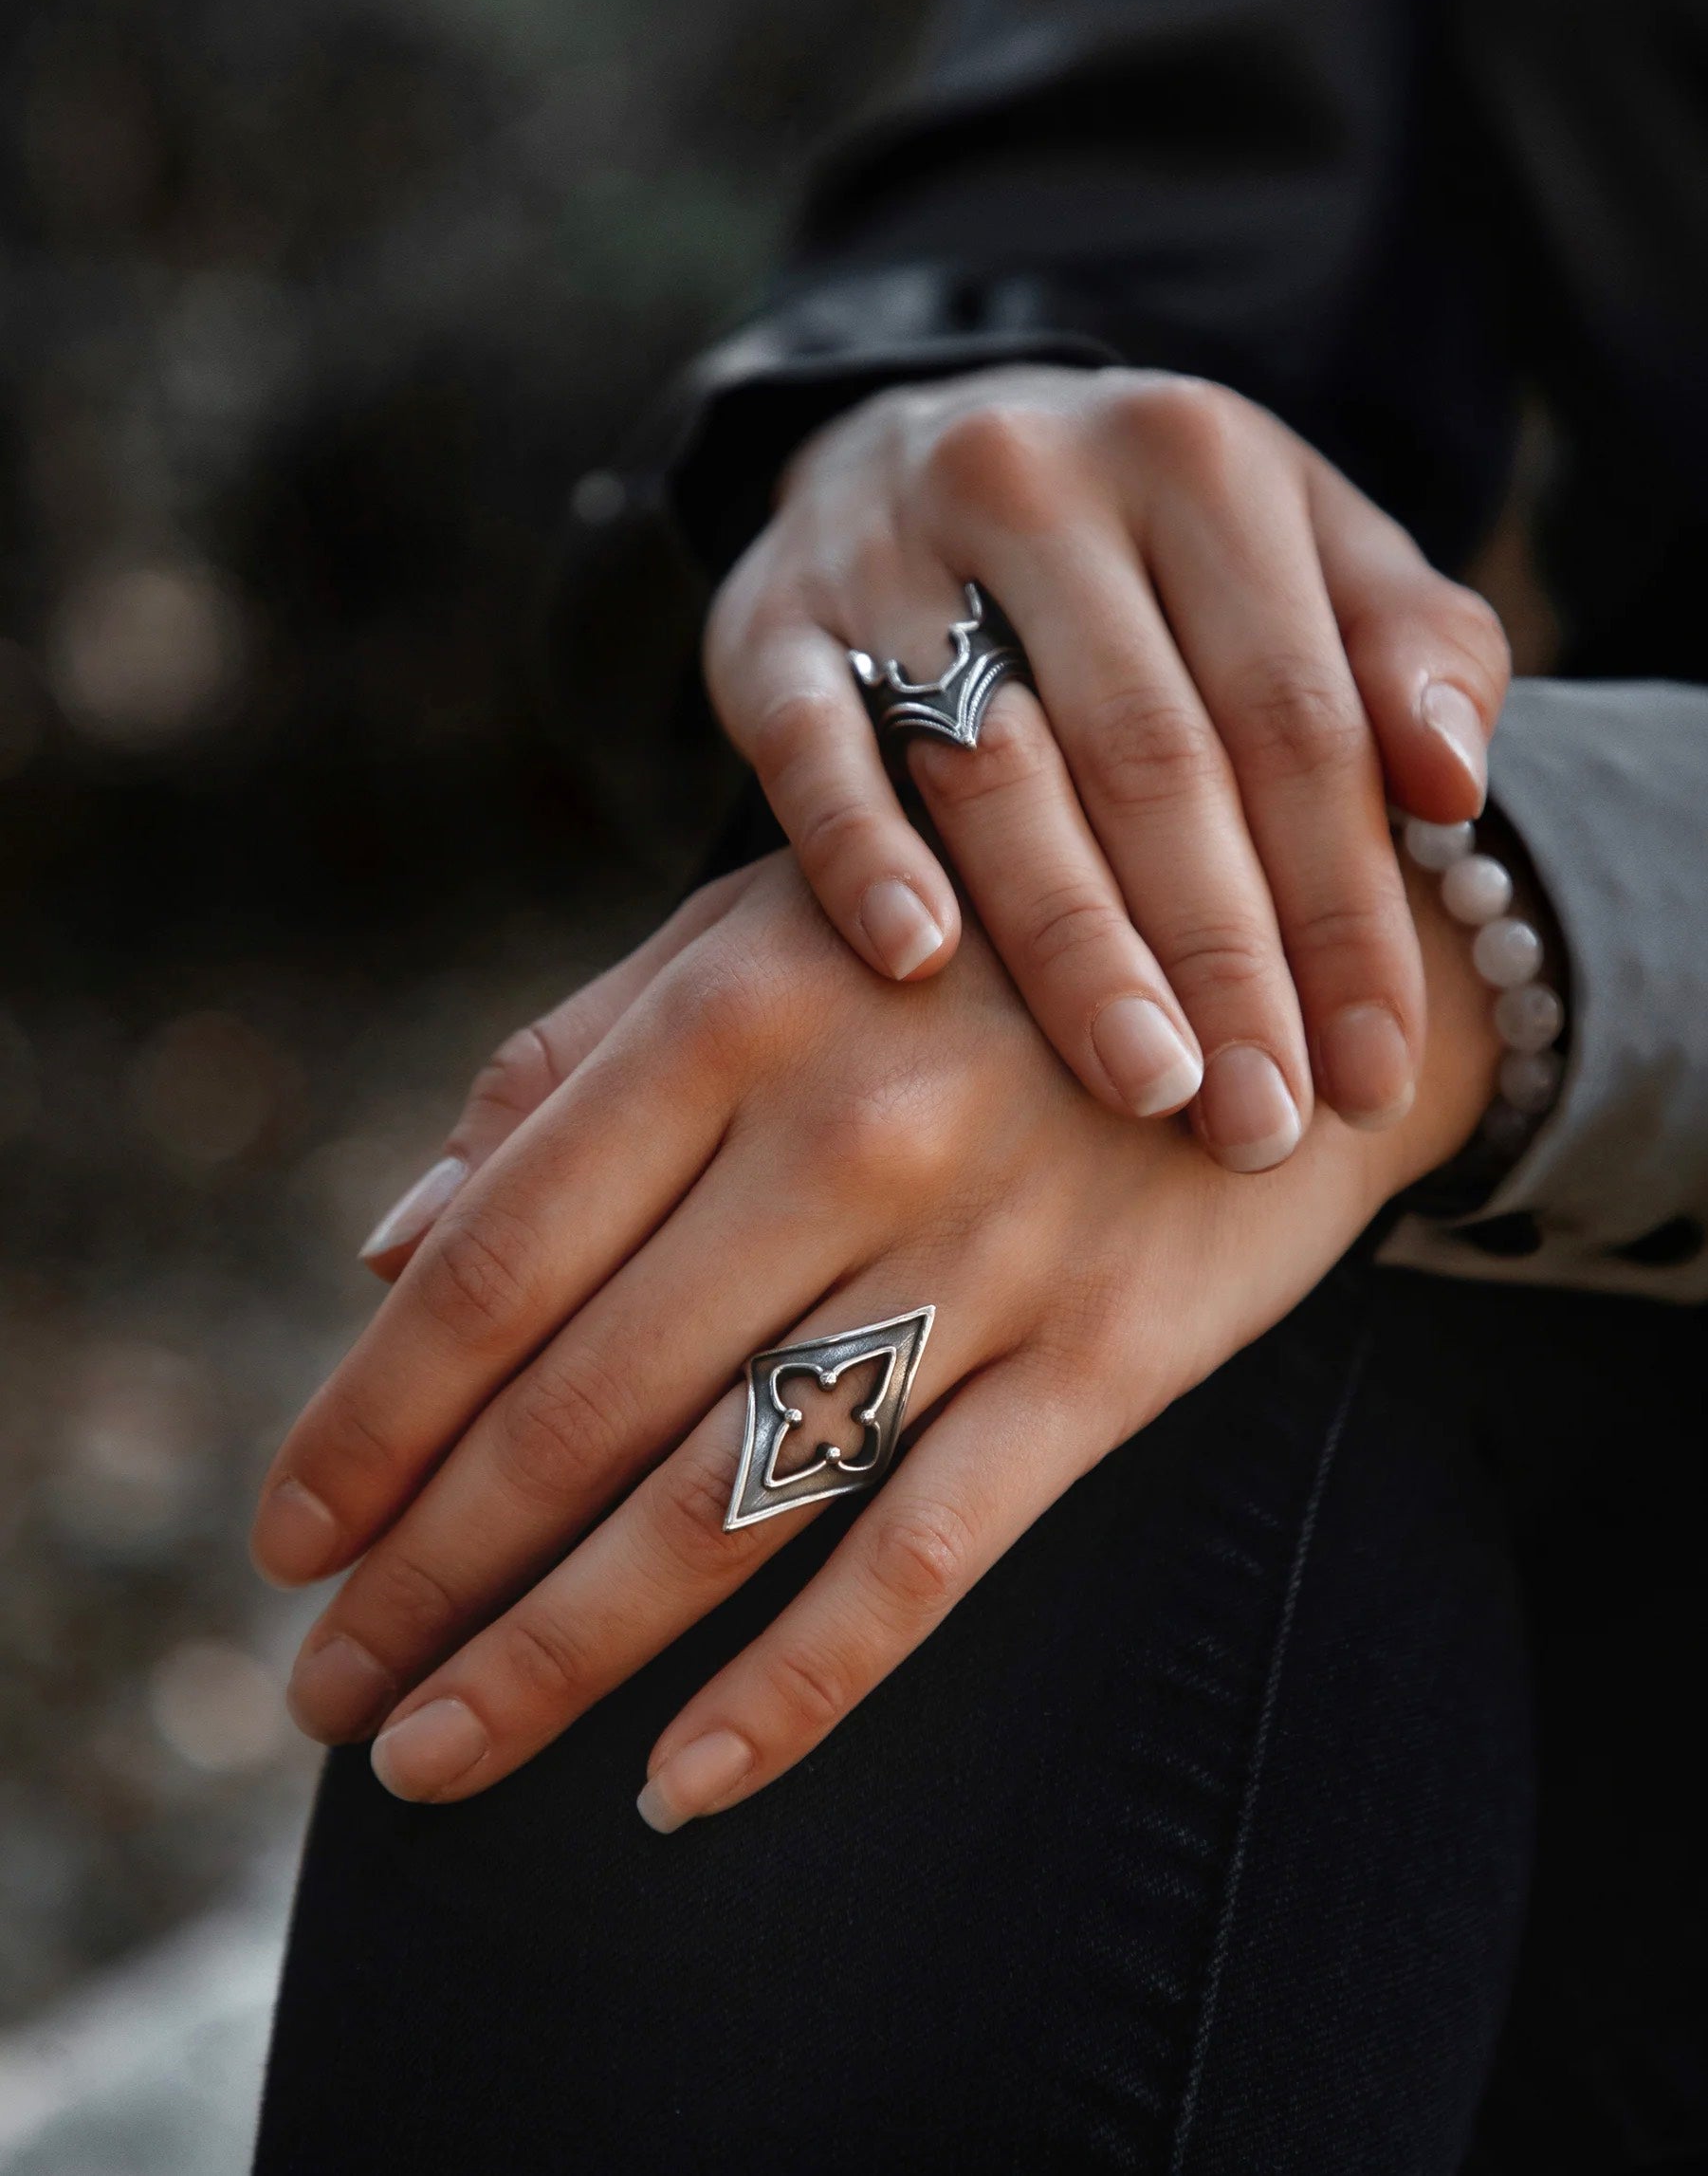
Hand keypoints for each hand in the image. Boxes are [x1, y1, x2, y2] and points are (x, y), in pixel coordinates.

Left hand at [256, 849, 1496, 1827]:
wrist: (1282, 941)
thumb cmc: (966, 939)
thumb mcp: (757, 936)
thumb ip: (569, 1071)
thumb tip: (388, 1250)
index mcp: (731, 1010)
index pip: (497, 1261)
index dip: (371, 1419)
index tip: (287, 1540)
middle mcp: (847, 1132)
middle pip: (581, 1405)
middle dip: (428, 1572)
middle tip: (324, 1692)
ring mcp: (987, 1255)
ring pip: (723, 1505)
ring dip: (551, 1654)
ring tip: (427, 1755)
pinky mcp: (1109, 1359)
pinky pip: (925, 1560)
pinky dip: (793, 1692)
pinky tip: (673, 1789)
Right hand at [704, 366, 1508, 1168]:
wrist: (913, 441)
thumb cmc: (1150, 549)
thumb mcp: (1303, 549)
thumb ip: (1409, 650)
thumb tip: (1454, 785)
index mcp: (1200, 460)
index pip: (1297, 713)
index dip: (1346, 907)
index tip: (1372, 1073)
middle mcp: (1042, 480)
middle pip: (1154, 751)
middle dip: (1222, 957)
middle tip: (1260, 1121)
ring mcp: (888, 546)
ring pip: (996, 764)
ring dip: (1074, 940)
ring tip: (1144, 1082)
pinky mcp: (767, 619)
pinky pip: (809, 744)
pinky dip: (860, 849)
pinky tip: (916, 958)